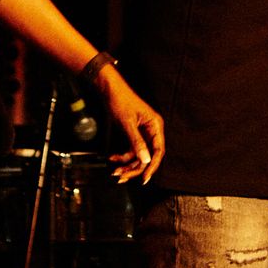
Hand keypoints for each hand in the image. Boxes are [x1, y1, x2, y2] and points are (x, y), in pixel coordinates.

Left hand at [96, 69, 164, 184]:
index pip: (158, 151)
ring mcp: (142, 132)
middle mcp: (151, 130)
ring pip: (138, 155)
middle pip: (147, 155)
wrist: (109, 90)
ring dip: (126, 164)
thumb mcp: (128, 123)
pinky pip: (131, 149)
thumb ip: (137, 142)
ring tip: (115, 171)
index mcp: (155, 125)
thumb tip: (146, 160)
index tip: (145, 178)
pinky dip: (122, 156)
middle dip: (134, 167)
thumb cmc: (120, 100)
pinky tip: (113, 158)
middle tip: (122, 176)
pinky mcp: (133, 133)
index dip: (152, 166)